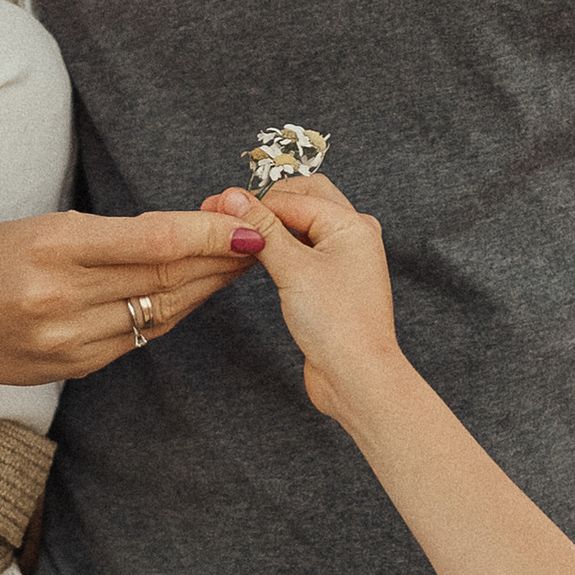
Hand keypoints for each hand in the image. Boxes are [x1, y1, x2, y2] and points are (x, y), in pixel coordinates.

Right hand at [0, 206, 266, 383]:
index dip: (207, 236)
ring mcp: (69, 342)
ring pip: (158, 314)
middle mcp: (63, 300)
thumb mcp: (36, 226)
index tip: (246, 225)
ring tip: (235, 265)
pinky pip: (136, 338)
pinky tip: (191, 295)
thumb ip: (106, 234)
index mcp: (52, 249)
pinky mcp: (73, 369)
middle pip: (164, 281)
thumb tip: (179, 230)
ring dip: (203, 290)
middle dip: (218, 262)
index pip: (152, 243)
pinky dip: (169, 315)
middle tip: (258, 239)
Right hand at [205, 174, 403, 424]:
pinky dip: (281, 246)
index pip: (293, 197)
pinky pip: (304, 249)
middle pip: (304, 199)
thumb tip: (234, 198)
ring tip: (239, 231)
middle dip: (266, 203)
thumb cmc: (339, 326)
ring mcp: (345, 259)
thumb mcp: (293, 269)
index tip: (217, 205)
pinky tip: (259, 253)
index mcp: (352, 224)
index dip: (253, 202)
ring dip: (273, 224)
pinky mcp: (333, 281)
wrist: (356, 377)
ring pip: (303, 224)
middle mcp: (353, 236)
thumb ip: (263, 230)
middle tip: (229, 213)